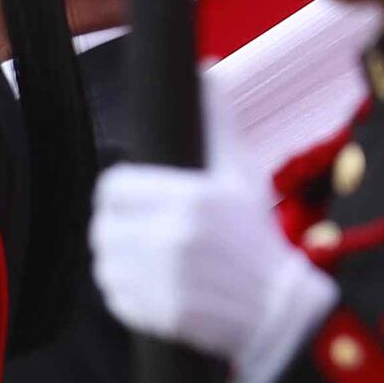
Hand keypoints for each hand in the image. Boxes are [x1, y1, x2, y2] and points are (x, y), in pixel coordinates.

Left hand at [91, 100, 338, 382]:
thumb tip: (205, 69)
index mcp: (192, 199)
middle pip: (104, 226)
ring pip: (104, 262)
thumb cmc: (257, 235)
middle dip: (122, 227)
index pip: (113, 187)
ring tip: (151, 259)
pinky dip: (127, 291)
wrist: (279, 306)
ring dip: (121, 260)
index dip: (123, 192)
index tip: (139, 199)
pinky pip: (114, 296)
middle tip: (147, 230)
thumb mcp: (243, 174)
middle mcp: (172, 238)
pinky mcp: (156, 313)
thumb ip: (217, 123)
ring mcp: (163, 280)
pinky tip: (156, 285)